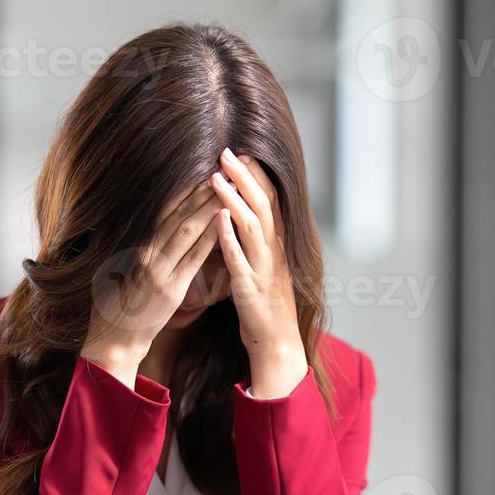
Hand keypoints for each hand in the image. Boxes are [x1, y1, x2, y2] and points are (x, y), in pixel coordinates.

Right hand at [82, 181, 222, 387]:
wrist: (114, 340)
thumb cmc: (117, 305)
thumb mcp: (121, 268)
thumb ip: (139, 246)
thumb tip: (151, 225)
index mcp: (136, 246)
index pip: (164, 209)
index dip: (184, 189)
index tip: (203, 169)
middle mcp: (147, 253)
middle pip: (178, 214)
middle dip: (202, 190)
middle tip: (223, 168)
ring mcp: (159, 271)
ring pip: (188, 231)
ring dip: (209, 205)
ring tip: (227, 186)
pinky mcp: (172, 290)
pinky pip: (195, 259)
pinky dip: (210, 238)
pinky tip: (223, 220)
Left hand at [210, 148, 308, 398]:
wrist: (277, 343)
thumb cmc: (266, 304)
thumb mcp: (265, 265)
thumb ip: (258, 240)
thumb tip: (244, 214)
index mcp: (275, 245)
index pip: (269, 200)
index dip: (256, 175)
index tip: (240, 151)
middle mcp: (273, 252)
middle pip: (262, 205)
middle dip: (244, 177)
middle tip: (226, 152)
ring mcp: (264, 269)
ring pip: (252, 227)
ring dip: (234, 200)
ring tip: (216, 177)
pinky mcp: (250, 289)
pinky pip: (240, 260)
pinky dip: (230, 238)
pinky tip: (219, 220)